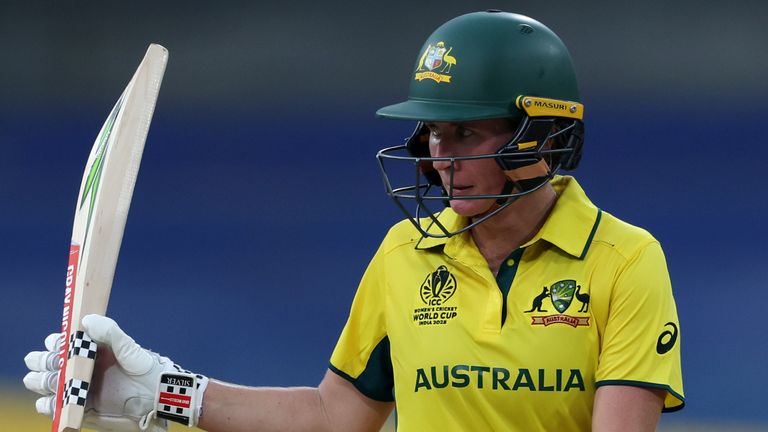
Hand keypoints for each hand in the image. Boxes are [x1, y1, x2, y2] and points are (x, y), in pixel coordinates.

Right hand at [24, 314, 207, 431]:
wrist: (155, 398)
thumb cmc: (145, 370)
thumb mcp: (130, 348)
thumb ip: (110, 333)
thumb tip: (86, 319)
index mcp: (91, 351)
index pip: (63, 343)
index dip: (55, 342)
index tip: (57, 343)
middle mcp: (81, 368)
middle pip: (50, 363)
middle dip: (43, 361)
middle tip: (47, 362)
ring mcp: (79, 388)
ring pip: (49, 383)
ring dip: (41, 381)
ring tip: (47, 381)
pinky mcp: (80, 408)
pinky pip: (57, 407)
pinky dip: (49, 405)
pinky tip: (50, 401)